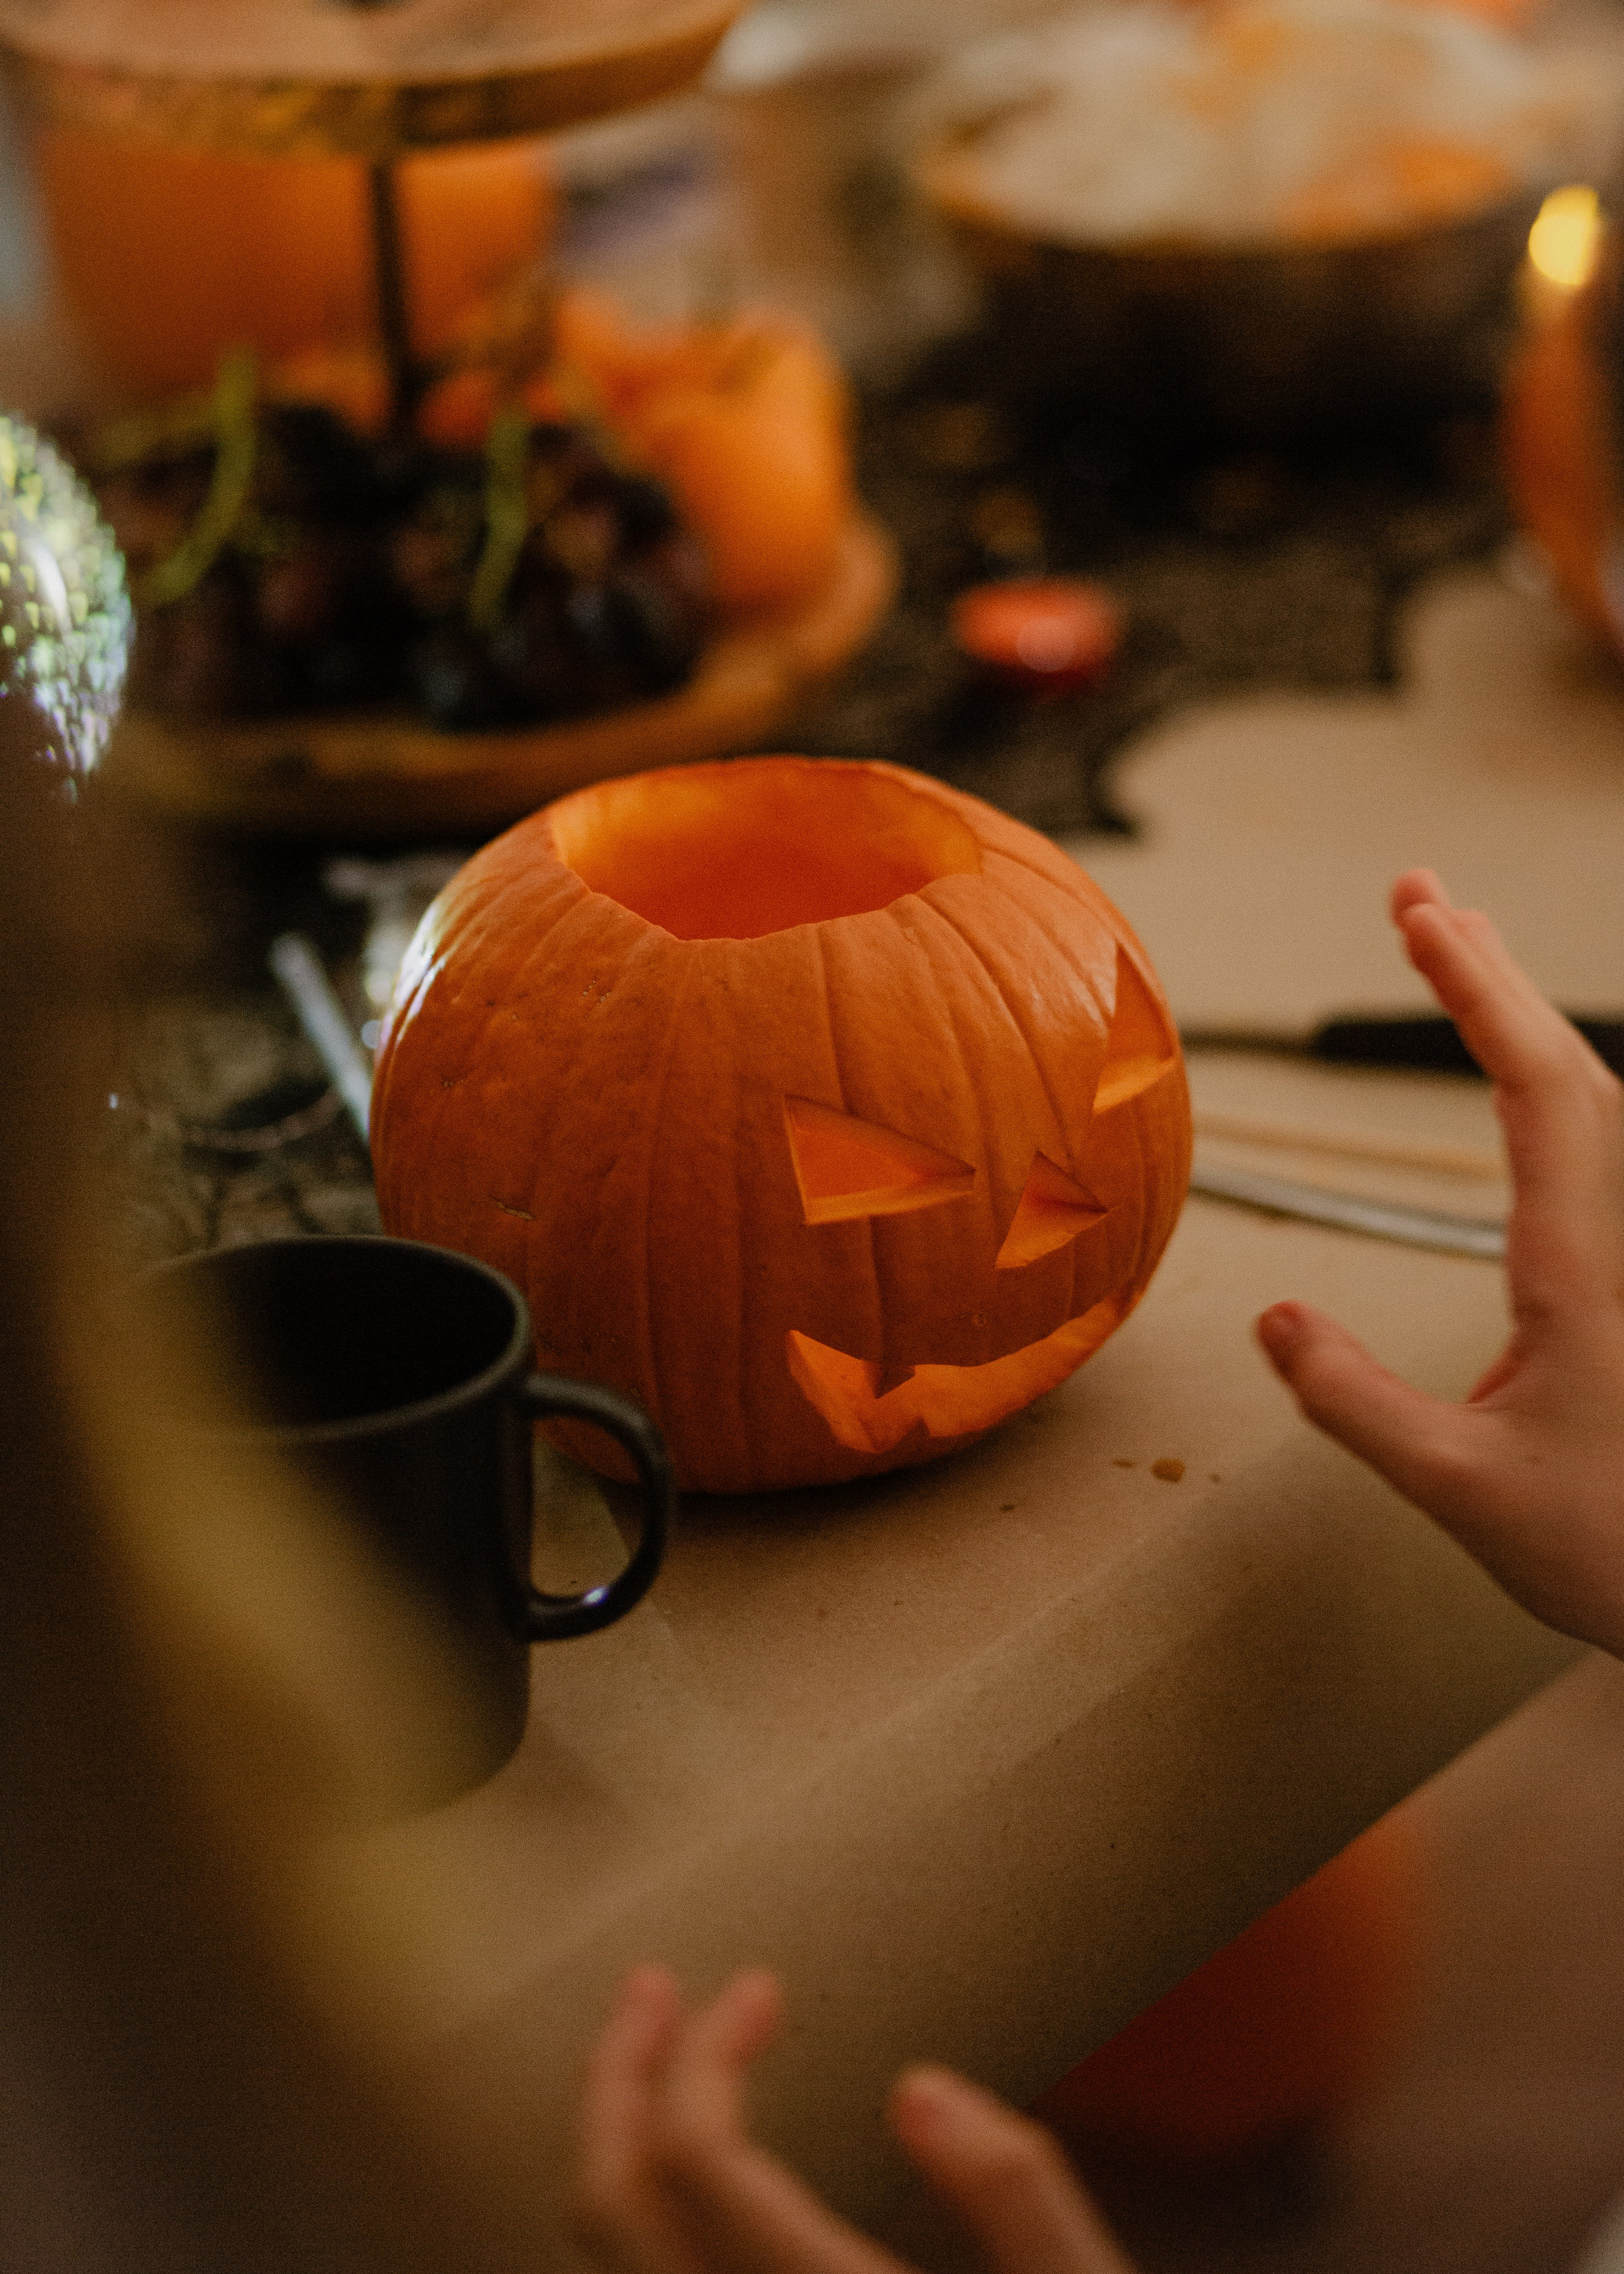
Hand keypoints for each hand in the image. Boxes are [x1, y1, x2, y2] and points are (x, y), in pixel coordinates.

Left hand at [573, 1965, 1134, 2273]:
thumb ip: (1016, 2192)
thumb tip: (914, 2088)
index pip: (698, 2157)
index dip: (708, 2050)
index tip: (760, 1988)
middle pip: (610, 2205)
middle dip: (617, 2076)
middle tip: (654, 1990)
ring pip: (607, 2266)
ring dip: (611, 2148)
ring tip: (647, 2066)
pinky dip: (632, 2227)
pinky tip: (674, 2188)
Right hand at [1257, 868, 1623, 1652]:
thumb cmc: (1612, 1550)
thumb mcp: (1462, 1492)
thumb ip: (1360, 1405)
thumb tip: (1277, 1321)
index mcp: (1579, 1273)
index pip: (1536, 1098)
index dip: (1481, 997)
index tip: (1424, 917)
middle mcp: (1616, 1245)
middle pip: (1570, 1070)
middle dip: (1492, 972)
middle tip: (1421, 891)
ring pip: (1592, 1104)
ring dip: (1522, 1017)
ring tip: (1459, 949)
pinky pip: (1592, 1152)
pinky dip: (1546, 1084)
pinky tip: (1522, 1078)